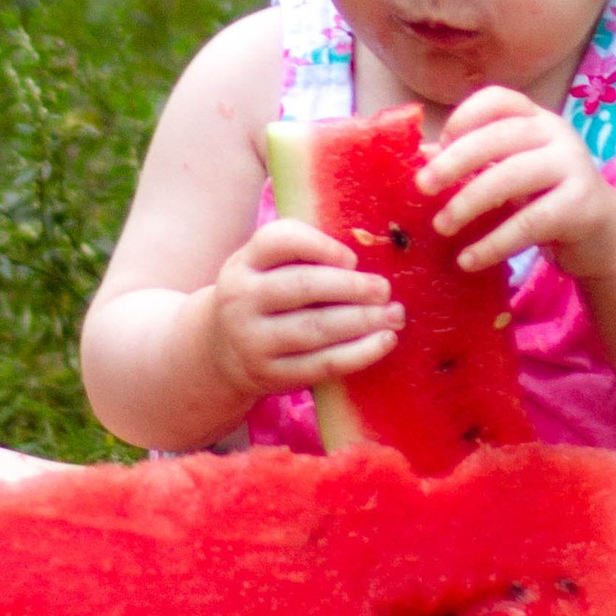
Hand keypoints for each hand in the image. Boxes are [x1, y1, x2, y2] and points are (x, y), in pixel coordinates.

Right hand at [207, 216, 403, 401]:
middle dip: (351, 287)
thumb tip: (364, 260)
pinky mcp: (271, 375)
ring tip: (394, 315)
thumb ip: (303, 254)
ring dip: (363, 321)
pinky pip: (322, 364)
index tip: (352, 258)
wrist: (221, 350)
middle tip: (385, 289)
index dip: (321, 245)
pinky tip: (384, 342)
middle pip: (302, 286)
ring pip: (316, 328)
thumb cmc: (263, 297)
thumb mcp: (264, 267)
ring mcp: (253, 340)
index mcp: (244, 263)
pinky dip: (359, 353)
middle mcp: (241, 299)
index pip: (279, 240)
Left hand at [417, 84, 615, 276]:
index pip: (498, 100)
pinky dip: (493, 243)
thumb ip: (473, 164)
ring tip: (441, 227)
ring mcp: (574, 167)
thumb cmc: (545, 200)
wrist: (603, 236)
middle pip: (499, 137)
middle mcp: (557, 134)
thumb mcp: (509, 175)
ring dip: (469, 203)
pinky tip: (468, 259)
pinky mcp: (582, 206)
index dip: (463, 117)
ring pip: (512, 177)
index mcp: (536, 119)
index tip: (439, 145)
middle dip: (455, 161)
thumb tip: (423, 157)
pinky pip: (529, 223)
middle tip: (423, 187)